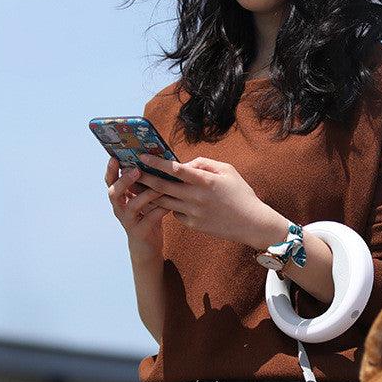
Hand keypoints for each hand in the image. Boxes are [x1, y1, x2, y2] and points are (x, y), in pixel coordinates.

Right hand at [105, 157, 167, 258]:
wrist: (147, 247)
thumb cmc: (147, 217)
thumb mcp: (143, 199)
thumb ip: (145, 185)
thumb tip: (156, 162)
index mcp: (120, 198)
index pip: (110, 181)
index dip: (110, 170)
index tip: (114, 157)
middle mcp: (119, 209)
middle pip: (114, 193)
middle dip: (124, 180)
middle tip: (137, 170)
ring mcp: (128, 221)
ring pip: (132, 206)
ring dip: (146, 194)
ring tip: (159, 187)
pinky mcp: (140, 232)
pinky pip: (149, 219)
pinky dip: (160, 210)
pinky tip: (170, 204)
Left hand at [135, 153, 281, 246]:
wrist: (251, 223)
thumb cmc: (241, 193)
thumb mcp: (227, 170)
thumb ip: (204, 163)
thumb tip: (183, 163)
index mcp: (205, 181)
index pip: (176, 169)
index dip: (157, 162)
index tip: (142, 156)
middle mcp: (196, 197)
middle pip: (162, 186)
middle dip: (144, 178)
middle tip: (130, 171)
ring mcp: (193, 213)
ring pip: (164, 201)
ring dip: (149, 194)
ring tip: (138, 186)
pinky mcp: (193, 224)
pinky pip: (174, 213)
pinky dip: (169, 206)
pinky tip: (165, 201)